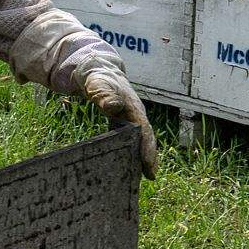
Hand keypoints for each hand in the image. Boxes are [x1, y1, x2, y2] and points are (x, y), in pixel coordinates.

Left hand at [74, 61, 160, 176]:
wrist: (98, 72)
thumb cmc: (97, 78)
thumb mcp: (98, 84)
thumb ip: (104, 94)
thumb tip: (113, 105)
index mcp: (133, 108)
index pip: (144, 131)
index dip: (148, 149)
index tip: (150, 167)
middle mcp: (136, 115)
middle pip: (146, 139)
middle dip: (149, 157)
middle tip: (149, 177)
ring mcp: (131, 119)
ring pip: (140, 140)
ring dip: (141, 157)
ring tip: (140, 177)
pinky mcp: (124, 123)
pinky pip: (130, 140)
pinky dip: (130, 152)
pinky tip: (124, 165)